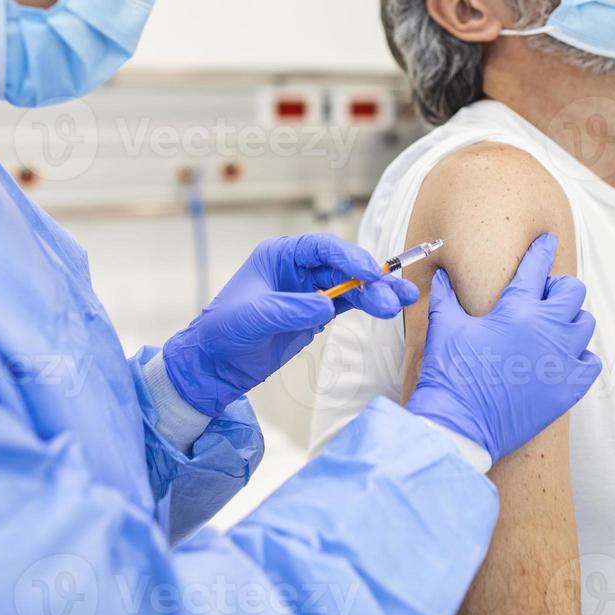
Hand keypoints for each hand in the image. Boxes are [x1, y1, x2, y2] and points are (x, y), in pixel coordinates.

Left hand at [163, 233, 418, 416]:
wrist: (214, 366)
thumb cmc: (223, 332)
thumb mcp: (255, 317)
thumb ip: (293, 308)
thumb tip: (328, 305)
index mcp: (279, 255)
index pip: (321, 248)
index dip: (349, 257)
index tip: (371, 274)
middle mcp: (297, 268)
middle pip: (342, 266)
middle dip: (370, 280)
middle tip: (394, 296)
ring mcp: (308, 291)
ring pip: (349, 286)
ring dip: (375, 294)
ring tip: (401, 303)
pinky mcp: (314, 314)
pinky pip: (346, 304)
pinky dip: (366, 305)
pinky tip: (387, 308)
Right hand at [405, 234, 599, 463]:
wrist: (460, 424)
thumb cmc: (450, 374)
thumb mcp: (445, 328)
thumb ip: (446, 296)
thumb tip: (442, 276)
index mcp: (517, 310)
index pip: (536, 266)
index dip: (541, 249)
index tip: (547, 241)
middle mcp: (547, 329)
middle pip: (572, 291)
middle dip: (558, 289)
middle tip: (541, 299)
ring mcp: (562, 360)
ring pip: (585, 324)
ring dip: (570, 322)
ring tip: (551, 330)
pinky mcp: (569, 388)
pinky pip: (590, 361)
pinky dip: (579, 357)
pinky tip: (560, 360)